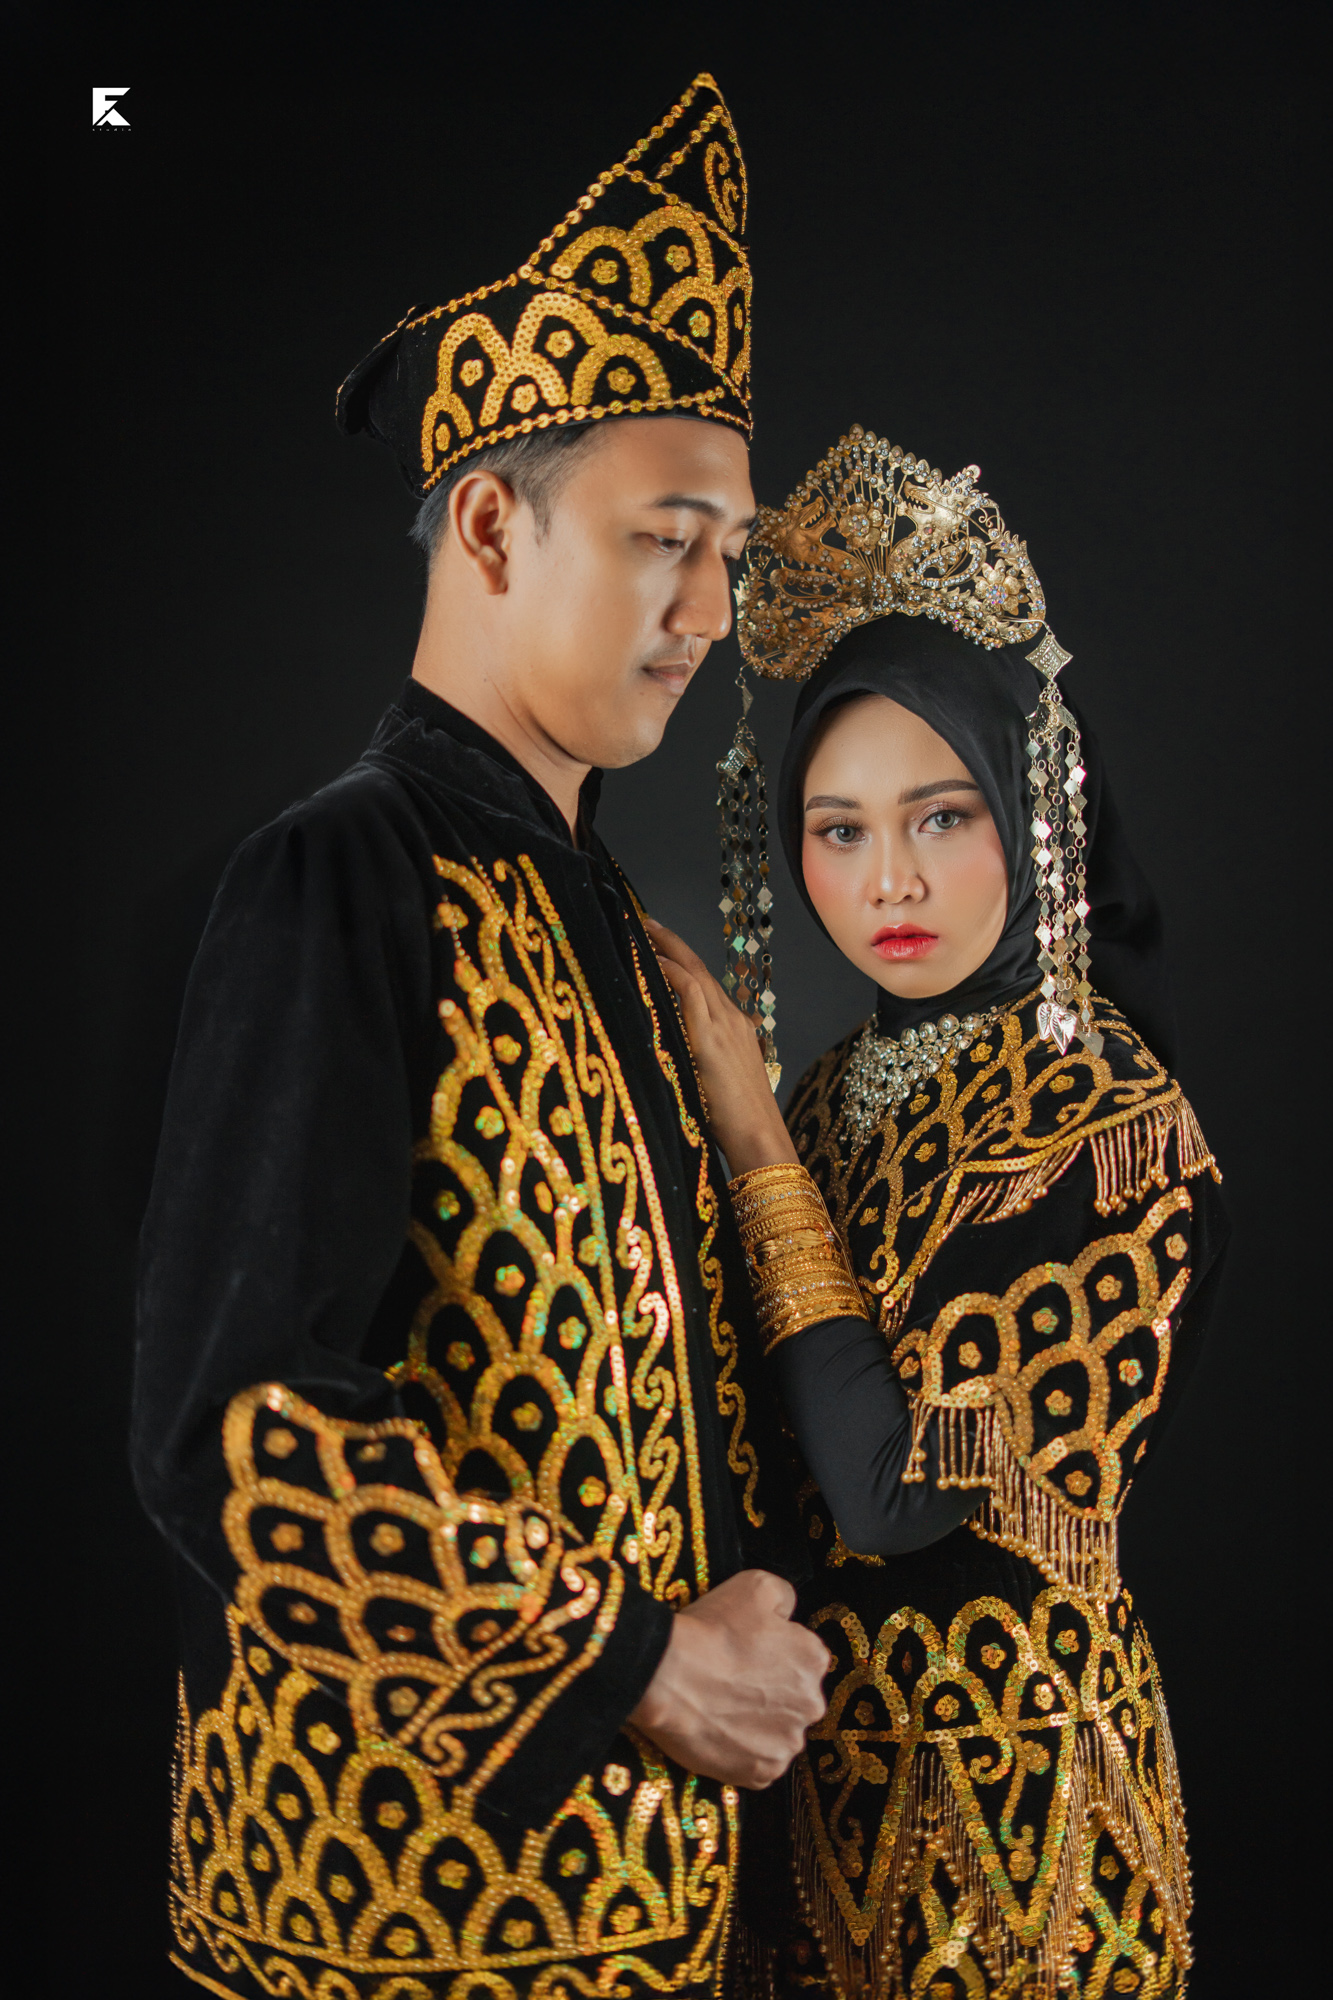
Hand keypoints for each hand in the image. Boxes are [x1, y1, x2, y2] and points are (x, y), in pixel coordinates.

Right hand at [628, 1569, 830, 1788]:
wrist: (668, 1675)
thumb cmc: (712, 1628)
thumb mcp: (756, 1584)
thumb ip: (785, 1597)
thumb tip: (787, 1614)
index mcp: (814, 1659)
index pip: (801, 1657)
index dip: (771, 1653)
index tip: (745, 1652)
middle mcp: (811, 1705)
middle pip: (793, 1698)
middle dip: (770, 1692)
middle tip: (731, 1681)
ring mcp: (786, 1744)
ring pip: (776, 1732)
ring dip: (757, 1724)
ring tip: (720, 1707)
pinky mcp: (761, 1773)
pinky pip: (758, 1763)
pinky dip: (742, 1752)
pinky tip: (718, 1732)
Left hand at [644, 917, 797, 1175]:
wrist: (759, 1138)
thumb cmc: (736, 1122)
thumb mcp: (717, 1083)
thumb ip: (701, 1063)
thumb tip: (677, 1058)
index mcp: (735, 1029)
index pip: (704, 984)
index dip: (681, 962)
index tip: (657, 947)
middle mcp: (732, 1020)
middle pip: (699, 969)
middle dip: (672, 943)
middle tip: (644, 923)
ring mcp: (725, 1026)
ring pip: (694, 973)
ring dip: (668, 949)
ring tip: (642, 931)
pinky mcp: (713, 1039)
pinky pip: (691, 992)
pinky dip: (672, 971)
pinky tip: (653, 960)